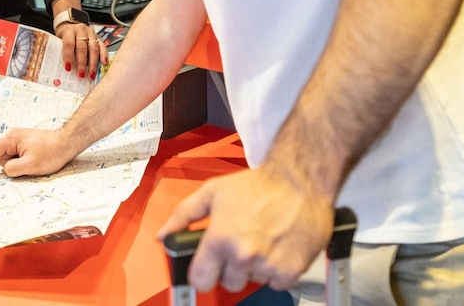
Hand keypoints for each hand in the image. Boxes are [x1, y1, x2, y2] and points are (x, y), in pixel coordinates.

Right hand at [0, 127, 74, 177]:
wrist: (68, 142)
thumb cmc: (52, 152)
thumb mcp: (30, 165)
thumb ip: (12, 169)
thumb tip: (6, 169)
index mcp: (11, 139)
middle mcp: (13, 137)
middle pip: (1, 158)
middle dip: (10, 166)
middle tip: (28, 165)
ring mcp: (20, 140)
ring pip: (10, 160)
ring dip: (19, 165)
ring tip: (35, 161)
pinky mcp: (26, 145)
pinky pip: (18, 158)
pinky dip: (23, 163)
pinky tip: (36, 160)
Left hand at [55, 22, 107, 81]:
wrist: (71, 23)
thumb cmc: (65, 35)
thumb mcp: (59, 40)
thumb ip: (61, 50)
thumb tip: (64, 67)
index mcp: (69, 31)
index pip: (69, 43)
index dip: (68, 56)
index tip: (68, 68)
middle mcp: (81, 31)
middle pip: (82, 47)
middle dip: (82, 63)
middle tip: (81, 75)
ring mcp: (91, 34)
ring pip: (93, 48)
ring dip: (93, 63)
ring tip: (91, 74)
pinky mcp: (98, 37)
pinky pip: (102, 46)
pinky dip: (104, 55)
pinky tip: (104, 63)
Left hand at [155, 166, 332, 292]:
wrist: (300, 180)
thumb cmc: (258, 184)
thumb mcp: (213, 191)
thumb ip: (183, 214)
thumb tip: (163, 236)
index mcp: (220, 238)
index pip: (200, 281)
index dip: (203, 272)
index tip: (209, 266)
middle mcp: (243, 255)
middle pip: (228, 283)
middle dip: (232, 267)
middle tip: (240, 244)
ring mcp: (268, 265)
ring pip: (253, 281)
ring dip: (255, 267)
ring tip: (262, 240)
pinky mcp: (291, 270)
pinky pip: (276, 282)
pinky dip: (276, 270)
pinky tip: (277, 247)